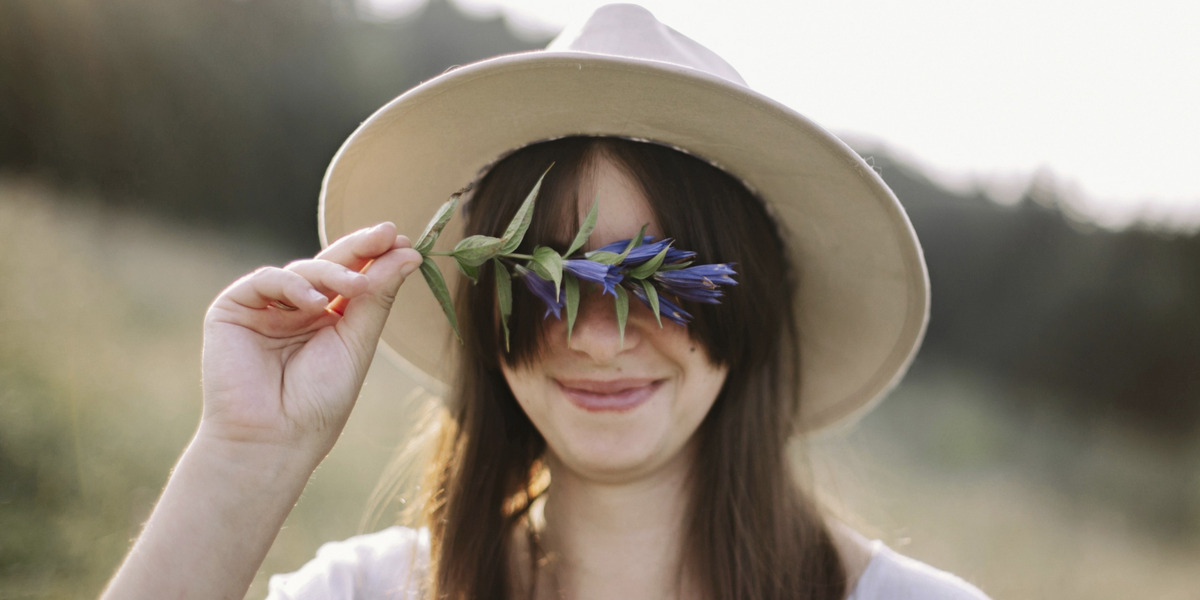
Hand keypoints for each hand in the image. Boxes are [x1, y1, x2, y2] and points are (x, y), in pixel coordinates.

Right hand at [199, 222, 422, 459]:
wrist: (274, 438)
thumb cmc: (319, 401)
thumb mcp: (357, 344)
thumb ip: (377, 298)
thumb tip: (408, 254)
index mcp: (327, 320)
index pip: (353, 278)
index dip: (376, 257)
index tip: (406, 241)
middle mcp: (296, 310)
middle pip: (330, 266)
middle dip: (360, 248)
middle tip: (389, 233)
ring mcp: (265, 308)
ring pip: (303, 270)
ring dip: (333, 272)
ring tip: (358, 286)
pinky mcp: (233, 309)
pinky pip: (266, 280)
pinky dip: (292, 285)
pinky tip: (314, 303)